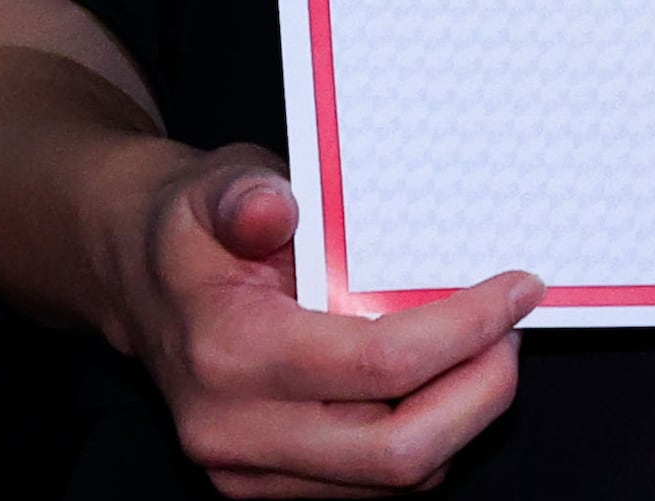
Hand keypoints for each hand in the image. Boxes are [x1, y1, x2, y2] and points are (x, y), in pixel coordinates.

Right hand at [95, 144, 534, 497]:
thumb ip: (244, 194)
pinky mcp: (268, 486)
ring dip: (462, 418)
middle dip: (482, 392)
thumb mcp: (212, 184)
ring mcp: (249, 471)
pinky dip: (427, 436)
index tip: (517, 288)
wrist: (137, 282)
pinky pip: (375, 484)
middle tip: (516, 332)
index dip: (466, 328)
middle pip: (399, 450)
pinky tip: (443, 379)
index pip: (380, 363)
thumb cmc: (190, 229)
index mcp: (228, 353)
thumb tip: (272, 207)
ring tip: (488, 348)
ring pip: (396, 481)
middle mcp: (235, 430)